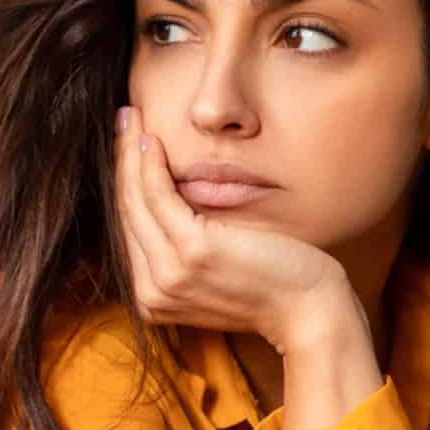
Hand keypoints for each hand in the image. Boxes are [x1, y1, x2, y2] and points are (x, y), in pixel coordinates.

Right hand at [113, 107, 369, 359]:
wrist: (308, 311)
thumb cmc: (272, 286)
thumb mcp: (217, 272)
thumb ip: (186, 250)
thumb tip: (173, 203)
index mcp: (153, 299)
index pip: (130, 231)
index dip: (124, 184)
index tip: (125, 146)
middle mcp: (153, 291)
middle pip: (126, 212)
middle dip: (121, 160)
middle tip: (123, 120)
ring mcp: (170, 274)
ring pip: (135, 200)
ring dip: (129, 153)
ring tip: (130, 118)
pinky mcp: (192, 251)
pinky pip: (159, 197)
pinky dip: (151, 165)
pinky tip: (153, 140)